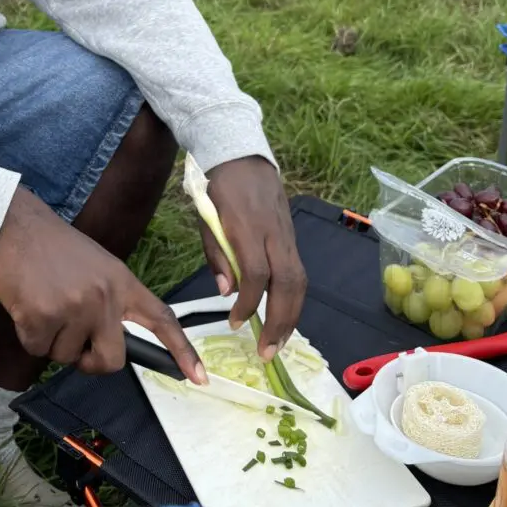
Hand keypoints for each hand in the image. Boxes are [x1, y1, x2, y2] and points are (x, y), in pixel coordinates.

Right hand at [0, 186, 205, 382]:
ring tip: (43, 302)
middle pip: (112, 359)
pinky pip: (38, 350)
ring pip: (67, 356)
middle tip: (71, 342)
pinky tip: (26, 305)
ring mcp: (75, 306)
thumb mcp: (96, 267)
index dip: (181, 349)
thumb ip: (109, 301)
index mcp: (122, 281)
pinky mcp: (44, 316)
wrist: (15, 226)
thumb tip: (105, 344)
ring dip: (51, 340)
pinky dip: (29, 336)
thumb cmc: (52, 248)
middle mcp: (105, 296)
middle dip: (90, 361)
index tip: (199, 376)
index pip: (161, 318)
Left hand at [200, 157, 306, 359]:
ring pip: (300, 280)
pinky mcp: (292, 235)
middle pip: (288, 283)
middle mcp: (274, 233)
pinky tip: (284, 315)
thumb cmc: (218, 188)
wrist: (242, 156)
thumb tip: (227, 291)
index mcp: (247, 227)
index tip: (235, 323)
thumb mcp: (205, 217)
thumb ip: (217, 254)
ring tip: (278, 341)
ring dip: (292, 315)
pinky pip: (299, 270)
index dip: (249, 303)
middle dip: (280, 321)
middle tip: (267, 351)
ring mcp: (287, 234)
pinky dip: (294, 297)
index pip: (256, 273)